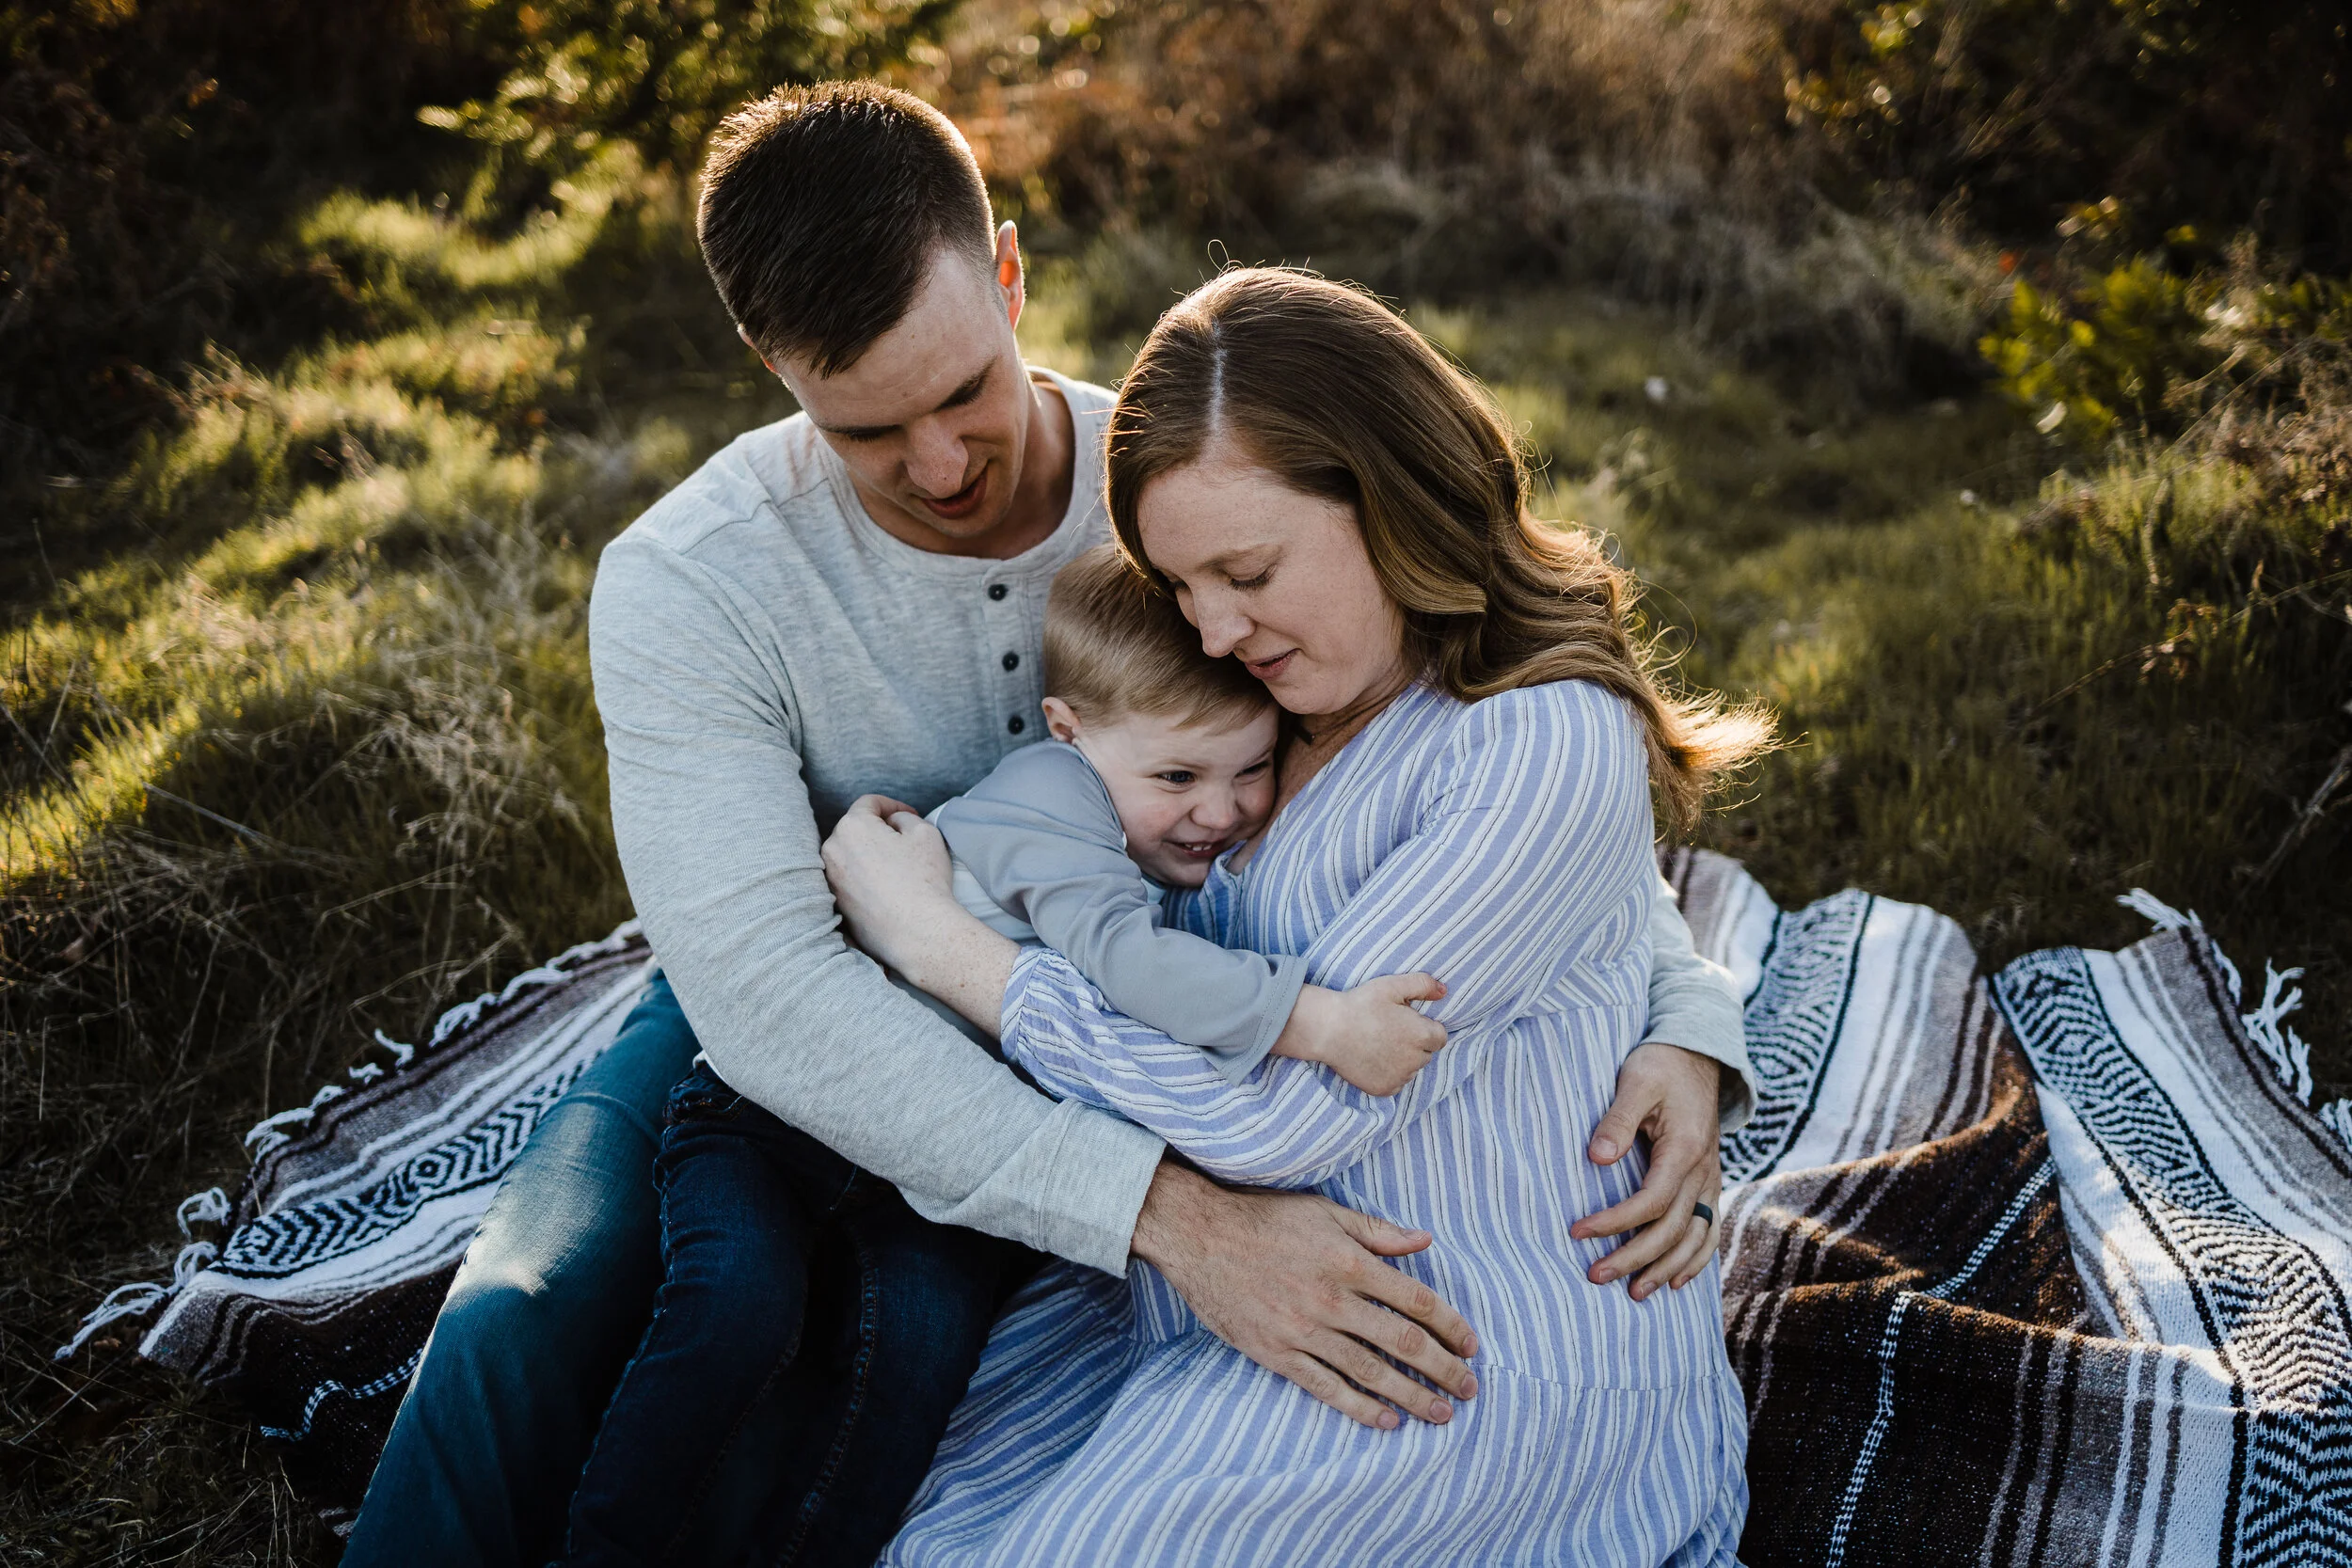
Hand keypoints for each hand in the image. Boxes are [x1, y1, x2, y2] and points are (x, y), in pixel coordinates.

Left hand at [821, 795, 1015, 1032]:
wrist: (918, 932)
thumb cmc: (924, 880)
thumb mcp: (925, 833)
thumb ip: (905, 818)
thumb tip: (892, 823)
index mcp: (852, 827)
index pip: (869, 803)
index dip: (893, 805)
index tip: (911, 815)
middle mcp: (832, 851)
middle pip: (855, 829)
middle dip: (879, 830)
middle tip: (905, 841)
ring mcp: (831, 881)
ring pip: (851, 857)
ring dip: (870, 855)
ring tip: (898, 868)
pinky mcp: (836, 906)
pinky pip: (850, 883)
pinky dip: (866, 880)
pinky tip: (889, 890)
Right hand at [1131, 1161, 1478, 1429]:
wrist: (1197, 1235)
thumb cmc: (1263, 1217)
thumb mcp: (1325, 1211)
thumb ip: (1378, 1231)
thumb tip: (1426, 1242)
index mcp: (1350, 1262)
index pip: (1417, 1301)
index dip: (1451, 1326)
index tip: (1471, 1345)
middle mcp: (1332, 1299)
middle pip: (1403, 1342)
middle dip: (1443, 1369)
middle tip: (1470, 1389)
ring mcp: (1304, 1330)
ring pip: (1370, 1371)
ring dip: (1411, 1395)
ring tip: (1441, 1413)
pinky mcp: (1277, 1353)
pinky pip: (1326, 1387)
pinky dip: (1359, 1408)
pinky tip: (1386, 1420)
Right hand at [1273, 975, 1447, 1095]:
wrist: (1327, 1029)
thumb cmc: (1360, 1004)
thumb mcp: (1392, 985)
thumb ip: (1423, 985)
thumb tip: (1444, 990)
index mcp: (1423, 1035)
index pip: (1439, 1037)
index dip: (1424, 1028)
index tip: (1405, 1022)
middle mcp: (1416, 1060)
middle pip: (1426, 1054)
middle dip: (1415, 1044)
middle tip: (1389, 1031)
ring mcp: (1400, 1077)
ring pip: (1411, 1069)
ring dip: (1403, 1060)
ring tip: (1379, 1045)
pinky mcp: (1384, 1089)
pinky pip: (1396, 1084)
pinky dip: (1389, 1075)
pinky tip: (1373, 1059)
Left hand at [1569, 1040, 1723, 1299]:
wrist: (1698, 1055)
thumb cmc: (1661, 1065)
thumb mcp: (1636, 1081)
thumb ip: (1618, 1119)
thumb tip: (1597, 1158)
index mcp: (1685, 1149)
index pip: (1651, 1201)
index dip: (1615, 1221)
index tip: (1578, 1232)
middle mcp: (1703, 1171)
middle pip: (1672, 1229)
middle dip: (1634, 1257)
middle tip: (1595, 1275)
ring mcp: (1710, 1180)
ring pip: (1695, 1238)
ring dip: (1666, 1269)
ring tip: (1634, 1294)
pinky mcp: (1708, 1182)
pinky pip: (1709, 1230)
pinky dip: (1697, 1260)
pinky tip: (1677, 1281)